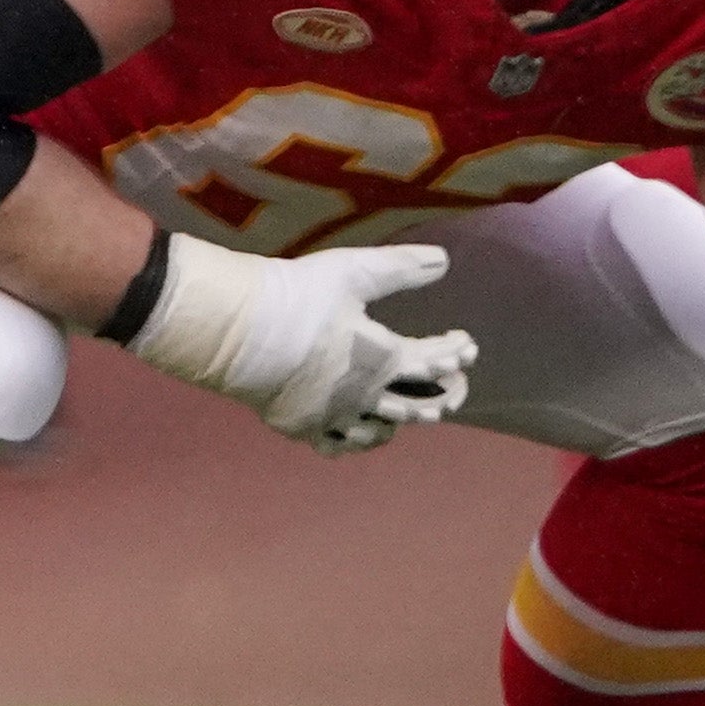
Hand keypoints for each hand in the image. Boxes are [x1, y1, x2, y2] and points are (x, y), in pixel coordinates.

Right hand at [131, 236, 476, 448]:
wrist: (237, 331)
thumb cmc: (298, 297)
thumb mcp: (354, 272)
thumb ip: (401, 268)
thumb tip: (444, 261)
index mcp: (385, 359)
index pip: (434, 361)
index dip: (455, 352)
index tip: (466, 343)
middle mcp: (366, 395)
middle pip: (419, 406)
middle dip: (444, 395)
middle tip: (456, 386)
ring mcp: (332, 415)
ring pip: (381, 431)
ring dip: (404, 420)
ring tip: (411, 411)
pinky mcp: (301, 425)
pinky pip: (338, 444)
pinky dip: (357, 440)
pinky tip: (362, 431)